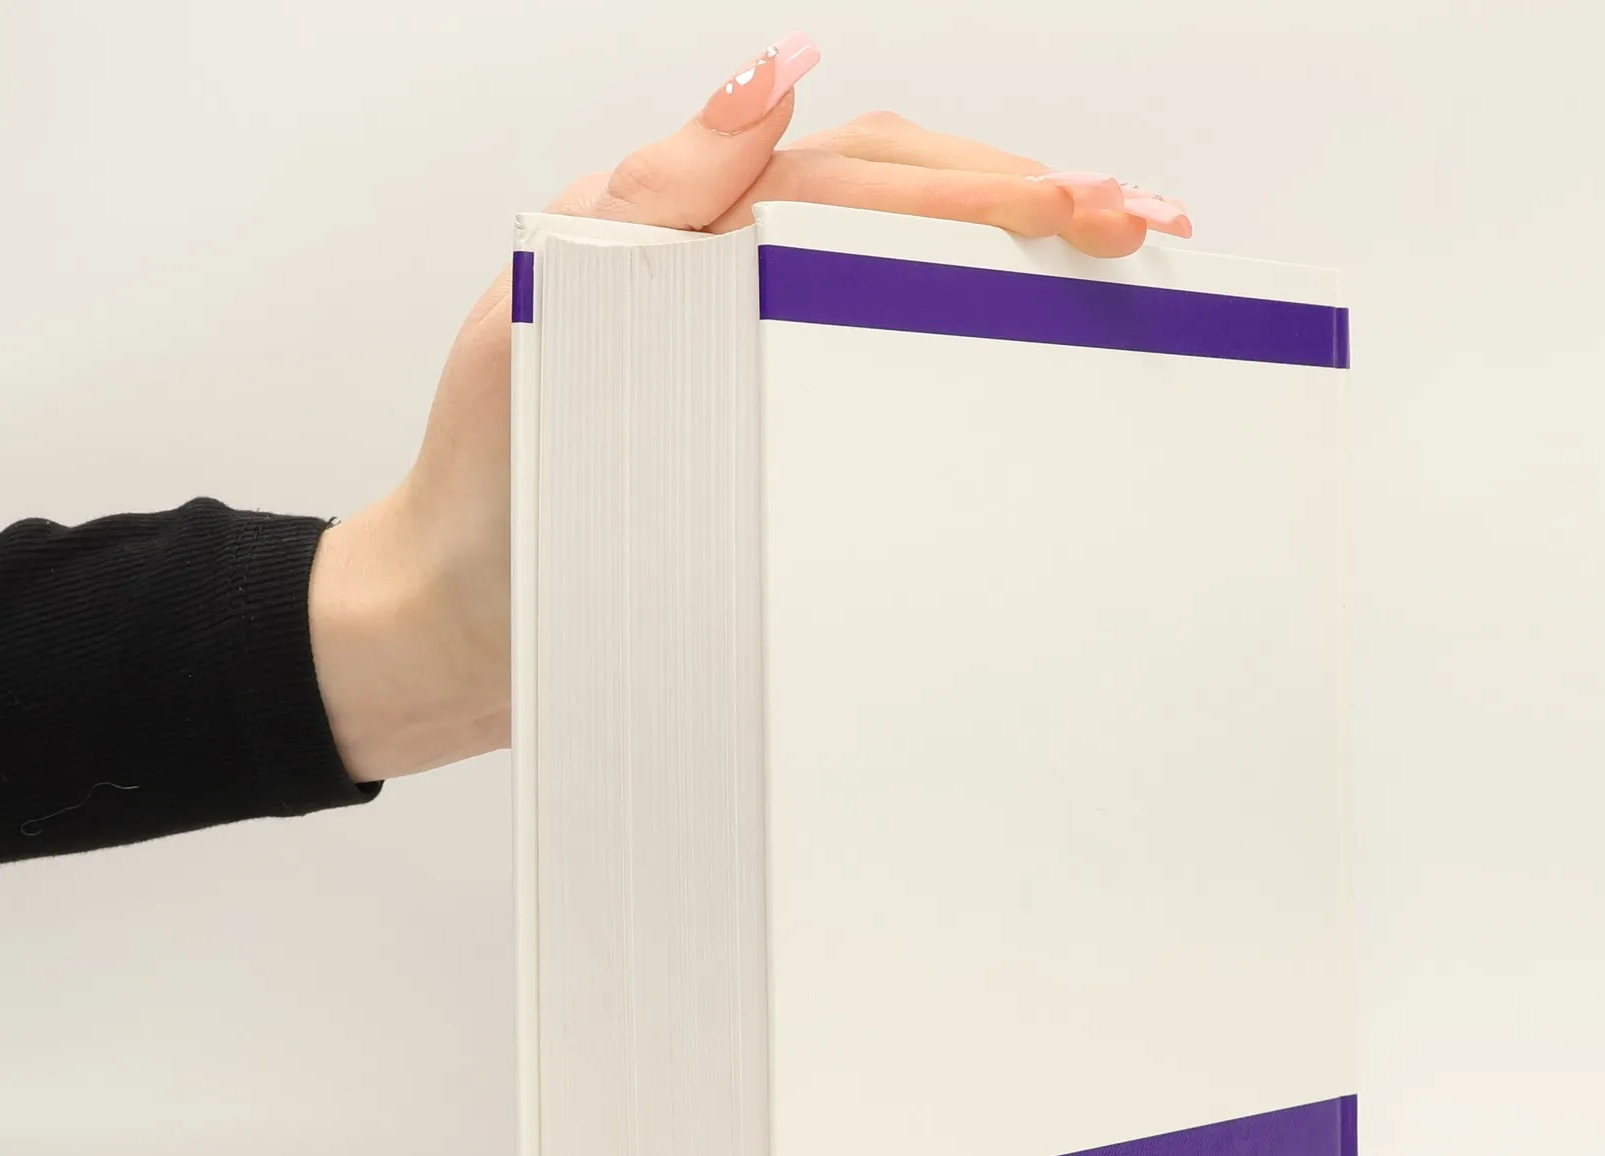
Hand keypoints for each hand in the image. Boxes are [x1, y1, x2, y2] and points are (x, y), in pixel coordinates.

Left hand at [309, 36, 1189, 782]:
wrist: (460, 623)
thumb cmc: (489, 483)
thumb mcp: (544, 316)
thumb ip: (654, 201)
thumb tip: (765, 83)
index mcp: (687, 229)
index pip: (860, 181)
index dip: (979, 187)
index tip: (1085, 208)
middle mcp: (734, 271)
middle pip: (908, 203)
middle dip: (1033, 203)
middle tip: (1144, 226)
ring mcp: (762, 345)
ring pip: (908, 269)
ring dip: (1017, 256)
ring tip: (1122, 258)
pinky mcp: (776, 422)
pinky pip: (882, 363)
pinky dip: (964, 340)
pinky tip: (1032, 331)